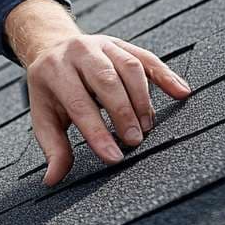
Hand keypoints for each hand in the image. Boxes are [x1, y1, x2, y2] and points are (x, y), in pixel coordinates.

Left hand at [4, 0, 191, 185]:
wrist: (52, 46)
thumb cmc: (51, 88)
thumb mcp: (44, 114)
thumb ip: (53, 147)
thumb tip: (52, 180)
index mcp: (54, 70)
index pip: (77, 102)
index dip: (96, 131)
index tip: (114, 157)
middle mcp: (78, 52)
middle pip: (105, 79)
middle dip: (123, 112)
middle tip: (135, 141)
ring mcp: (102, 44)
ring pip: (129, 66)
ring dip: (142, 98)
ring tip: (146, 127)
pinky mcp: (122, 44)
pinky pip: (147, 57)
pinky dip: (166, 75)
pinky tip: (181, 92)